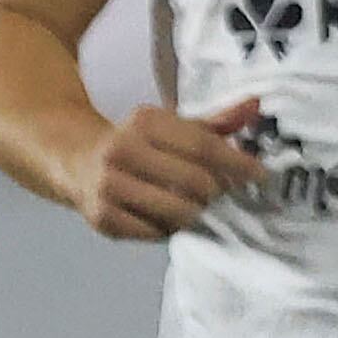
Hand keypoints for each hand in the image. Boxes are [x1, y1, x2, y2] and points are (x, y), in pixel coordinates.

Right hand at [72, 94, 267, 240]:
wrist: (78, 160)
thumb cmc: (139, 144)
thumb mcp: (174, 126)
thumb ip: (216, 122)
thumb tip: (256, 105)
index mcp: (145, 121)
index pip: (203, 144)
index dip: (236, 162)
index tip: (259, 175)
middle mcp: (122, 150)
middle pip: (194, 181)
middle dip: (217, 191)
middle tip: (220, 193)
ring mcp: (109, 186)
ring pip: (178, 211)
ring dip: (196, 213)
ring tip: (195, 205)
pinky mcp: (103, 217)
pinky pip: (155, 232)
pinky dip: (170, 229)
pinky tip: (167, 217)